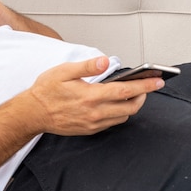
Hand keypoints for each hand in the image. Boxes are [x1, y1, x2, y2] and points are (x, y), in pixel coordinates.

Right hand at [22, 56, 164, 135]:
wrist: (32, 113)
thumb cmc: (45, 91)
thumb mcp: (64, 71)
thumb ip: (87, 66)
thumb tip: (105, 61)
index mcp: (90, 96)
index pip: (126, 91)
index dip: (145, 86)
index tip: (158, 81)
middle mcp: (94, 112)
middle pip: (130, 107)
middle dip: (143, 96)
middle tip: (146, 86)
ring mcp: (93, 123)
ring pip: (123, 117)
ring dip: (131, 105)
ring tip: (131, 94)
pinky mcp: (89, 130)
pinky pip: (111, 123)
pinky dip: (119, 114)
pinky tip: (115, 104)